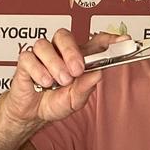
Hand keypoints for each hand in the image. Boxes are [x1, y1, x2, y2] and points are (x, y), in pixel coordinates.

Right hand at [0, 29, 129, 129]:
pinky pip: (28, 57)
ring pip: (44, 45)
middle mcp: (59, 52)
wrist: (32, 114)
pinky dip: (38, 71)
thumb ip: (85, 87)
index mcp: (78, 58)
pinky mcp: (25, 62)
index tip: (123, 41)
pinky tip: (44, 82)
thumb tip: (98, 73)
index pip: (94, 41)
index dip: (109, 39)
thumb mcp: (75, 100)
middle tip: (77, 70)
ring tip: (60, 81)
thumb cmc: (55, 101)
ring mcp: (42, 56)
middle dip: (71, 51)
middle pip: (64, 35)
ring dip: (55, 64)